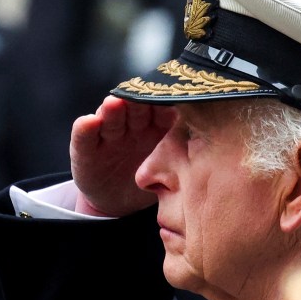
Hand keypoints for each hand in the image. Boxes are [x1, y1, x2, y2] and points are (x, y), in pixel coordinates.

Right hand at [70, 96, 175, 216]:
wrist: (121, 204)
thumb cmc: (153, 180)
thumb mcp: (171, 169)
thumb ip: (185, 154)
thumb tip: (216, 145)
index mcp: (156, 127)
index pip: (162, 111)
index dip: (165, 103)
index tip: (172, 95)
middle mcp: (131, 125)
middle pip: (135, 110)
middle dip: (138, 101)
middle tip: (142, 95)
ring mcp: (108, 135)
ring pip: (111, 118)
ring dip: (112, 110)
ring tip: (114, 104)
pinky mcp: (85, 149)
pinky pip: (84, 137)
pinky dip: (85, 129)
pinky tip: (89, 122)